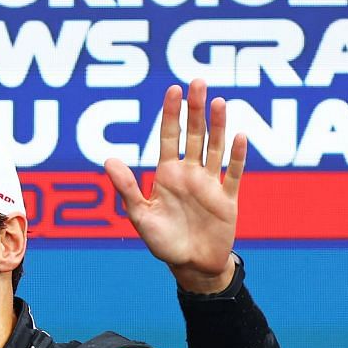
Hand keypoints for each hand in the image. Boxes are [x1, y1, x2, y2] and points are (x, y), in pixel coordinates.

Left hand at [104, 79, 245, 293]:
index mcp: (167, 175)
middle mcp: (190, 174)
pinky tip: (239, 136)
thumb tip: (108, 160)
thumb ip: (127, 188)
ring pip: (216, 148)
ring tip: (218, 101)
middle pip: (195, 135)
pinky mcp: (227, 199)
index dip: (171, 114)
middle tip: (198, 82)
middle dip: (195, 110)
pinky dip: (237, 157)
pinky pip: (233, 174)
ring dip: (218, 125)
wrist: (191, 266)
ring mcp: (210, 184)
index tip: (173, 89)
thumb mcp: (140, 216)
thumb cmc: (163, 242)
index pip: (169, 137)